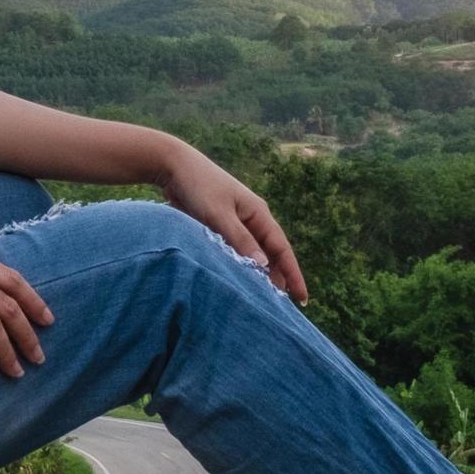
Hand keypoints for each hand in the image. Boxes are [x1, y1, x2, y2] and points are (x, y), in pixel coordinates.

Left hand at [156, 144, 307, 301]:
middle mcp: (251, 219)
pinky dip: (239, 267)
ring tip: (262, 300)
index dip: (292, 274)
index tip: (302, 298)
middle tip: (281, 307)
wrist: (173, 166)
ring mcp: (235, 223)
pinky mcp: (218, 227)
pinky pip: (234, 252)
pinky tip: (238, 282)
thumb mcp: (219, 214)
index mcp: (258, 213)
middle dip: (277, 278)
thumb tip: (263, 265)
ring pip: (252, 254)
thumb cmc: (199, 186)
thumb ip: (239, 240)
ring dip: (257, 274)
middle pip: (269, 254)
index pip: (281, 249)